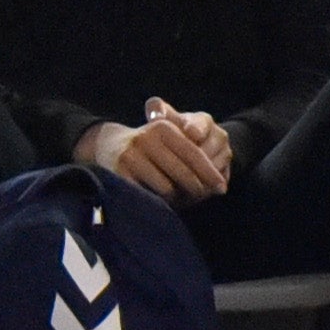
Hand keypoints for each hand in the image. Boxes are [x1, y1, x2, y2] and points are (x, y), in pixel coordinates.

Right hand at [77, 100, 230, 205]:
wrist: (107, 145)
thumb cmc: (149, 147)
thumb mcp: (168, 139)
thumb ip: (193, 155)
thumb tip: (219, 185)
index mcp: (163, 128)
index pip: (194, 154)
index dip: (210, 173)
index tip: (221, 188)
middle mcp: (146, 138)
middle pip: (183, 173)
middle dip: (195, 189)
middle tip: (200, 198)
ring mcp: (131, 156)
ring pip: (167, 188)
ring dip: (175, 199)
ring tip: (177, 199)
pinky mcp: (118, 173)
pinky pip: (148, 195)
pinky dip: (157, 202)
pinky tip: (160, 202)